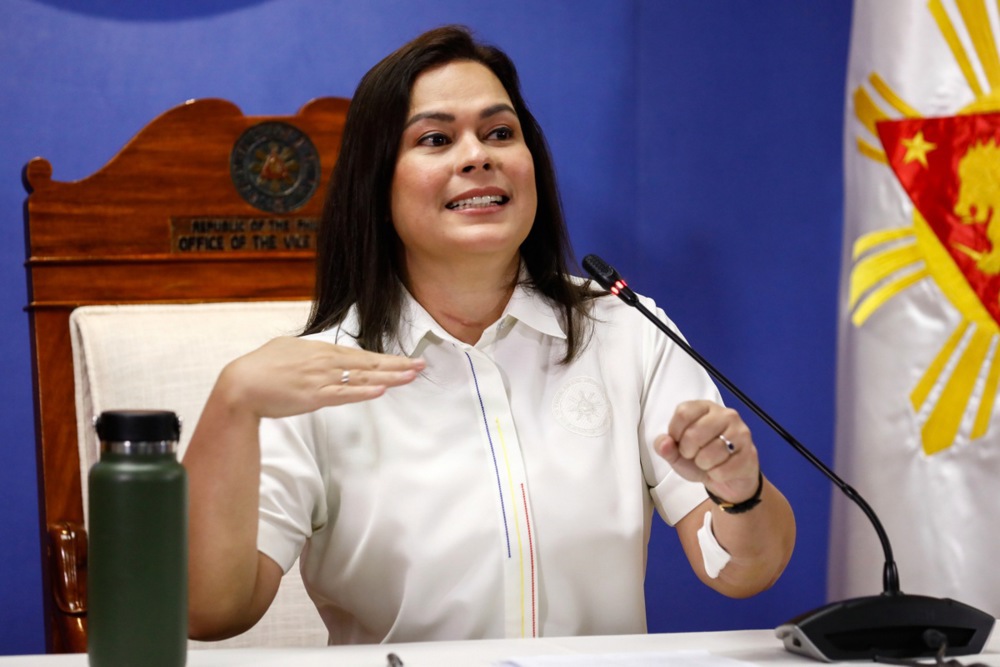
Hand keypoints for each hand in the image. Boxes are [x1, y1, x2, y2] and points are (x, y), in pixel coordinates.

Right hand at [218, 336, 424, 419]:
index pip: (362, 355)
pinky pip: (344, 395)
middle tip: (421, 365)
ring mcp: (321, 379)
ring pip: (362, 378)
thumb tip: (321, 354)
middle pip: (369, 364)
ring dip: (388, 378)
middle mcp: (325, 362)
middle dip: (397, 365)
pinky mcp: (313, 396)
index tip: (406, 361)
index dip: (386, 359)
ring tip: (411, 376)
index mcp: (321, 350)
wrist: (241, 384)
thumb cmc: (261, 367)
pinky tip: (381, 391)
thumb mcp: (289, 350)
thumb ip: (309, 353)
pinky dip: (364, 392)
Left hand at [654, 400, 759, 504]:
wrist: (728, 479)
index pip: (683, 412)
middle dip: (688, 451)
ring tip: (709, 462)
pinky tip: (721, 470)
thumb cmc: (701, 459)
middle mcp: (726, 415)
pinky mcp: (749, 453)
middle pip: (694, 433)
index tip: (679, 442)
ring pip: (710, 453)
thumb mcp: (677, 453)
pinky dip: (716, 475)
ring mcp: (741, 432)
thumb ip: (665, 447)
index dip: (675, 433)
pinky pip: (723, 470)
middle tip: (695, 455)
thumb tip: (664, 444)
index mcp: (705, 407)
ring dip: (703, 465)